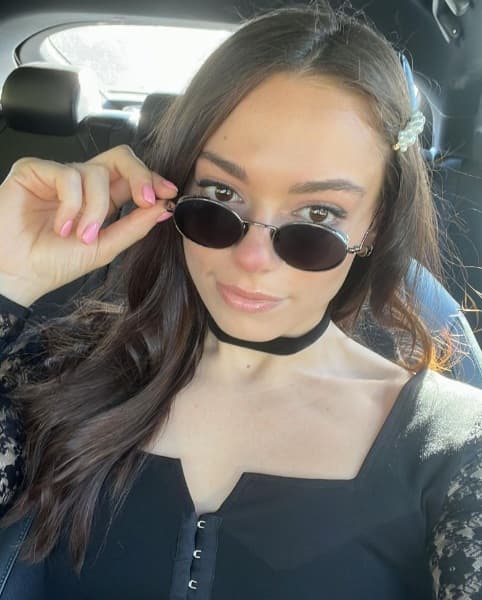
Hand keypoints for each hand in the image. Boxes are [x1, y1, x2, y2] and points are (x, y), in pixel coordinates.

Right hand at [0, 145, 176, 306]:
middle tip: (145, 199)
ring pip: (95, 172)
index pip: (131, 177)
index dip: (152, 179)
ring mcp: (58, 175)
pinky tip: (61, 226)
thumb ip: (133, 227)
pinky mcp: (34, 171)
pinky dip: (71, 205)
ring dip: (94, 209)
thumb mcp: (104, 248)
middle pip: (119, 158)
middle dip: (139, 175)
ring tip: (80, 236)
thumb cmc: (54, 263)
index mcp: (101, 200)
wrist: (19, 275)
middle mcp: (82, 184)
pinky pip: (67, 175)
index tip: (169, 193)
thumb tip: (163, 208)